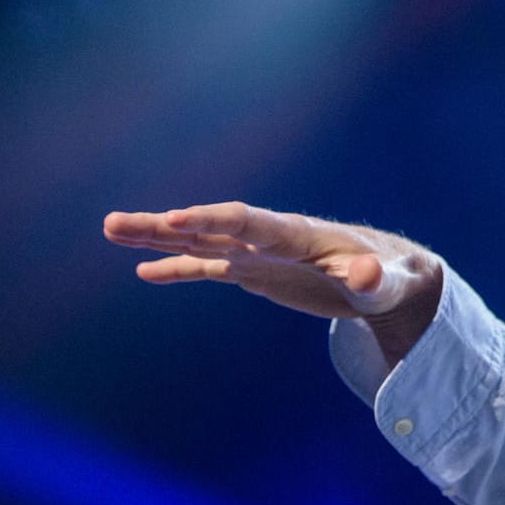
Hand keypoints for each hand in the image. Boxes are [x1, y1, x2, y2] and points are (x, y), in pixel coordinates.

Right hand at [103, 201, 441, 320]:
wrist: (389, 276)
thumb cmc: (392, 278)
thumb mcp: (387, 284)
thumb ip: (375, 280)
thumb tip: (367, 276)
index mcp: (298, 235)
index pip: (248, 223)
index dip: (213, 220)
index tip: (175, 219)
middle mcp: (270, 239)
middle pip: (210, 228)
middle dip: (165, 225)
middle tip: (114, 221)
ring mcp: (258, 255)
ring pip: (200, 243)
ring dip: (158, 237)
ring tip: (111, 228)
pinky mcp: (256, 272)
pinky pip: (209, 268)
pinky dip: (178, 268)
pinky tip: (144, 270)